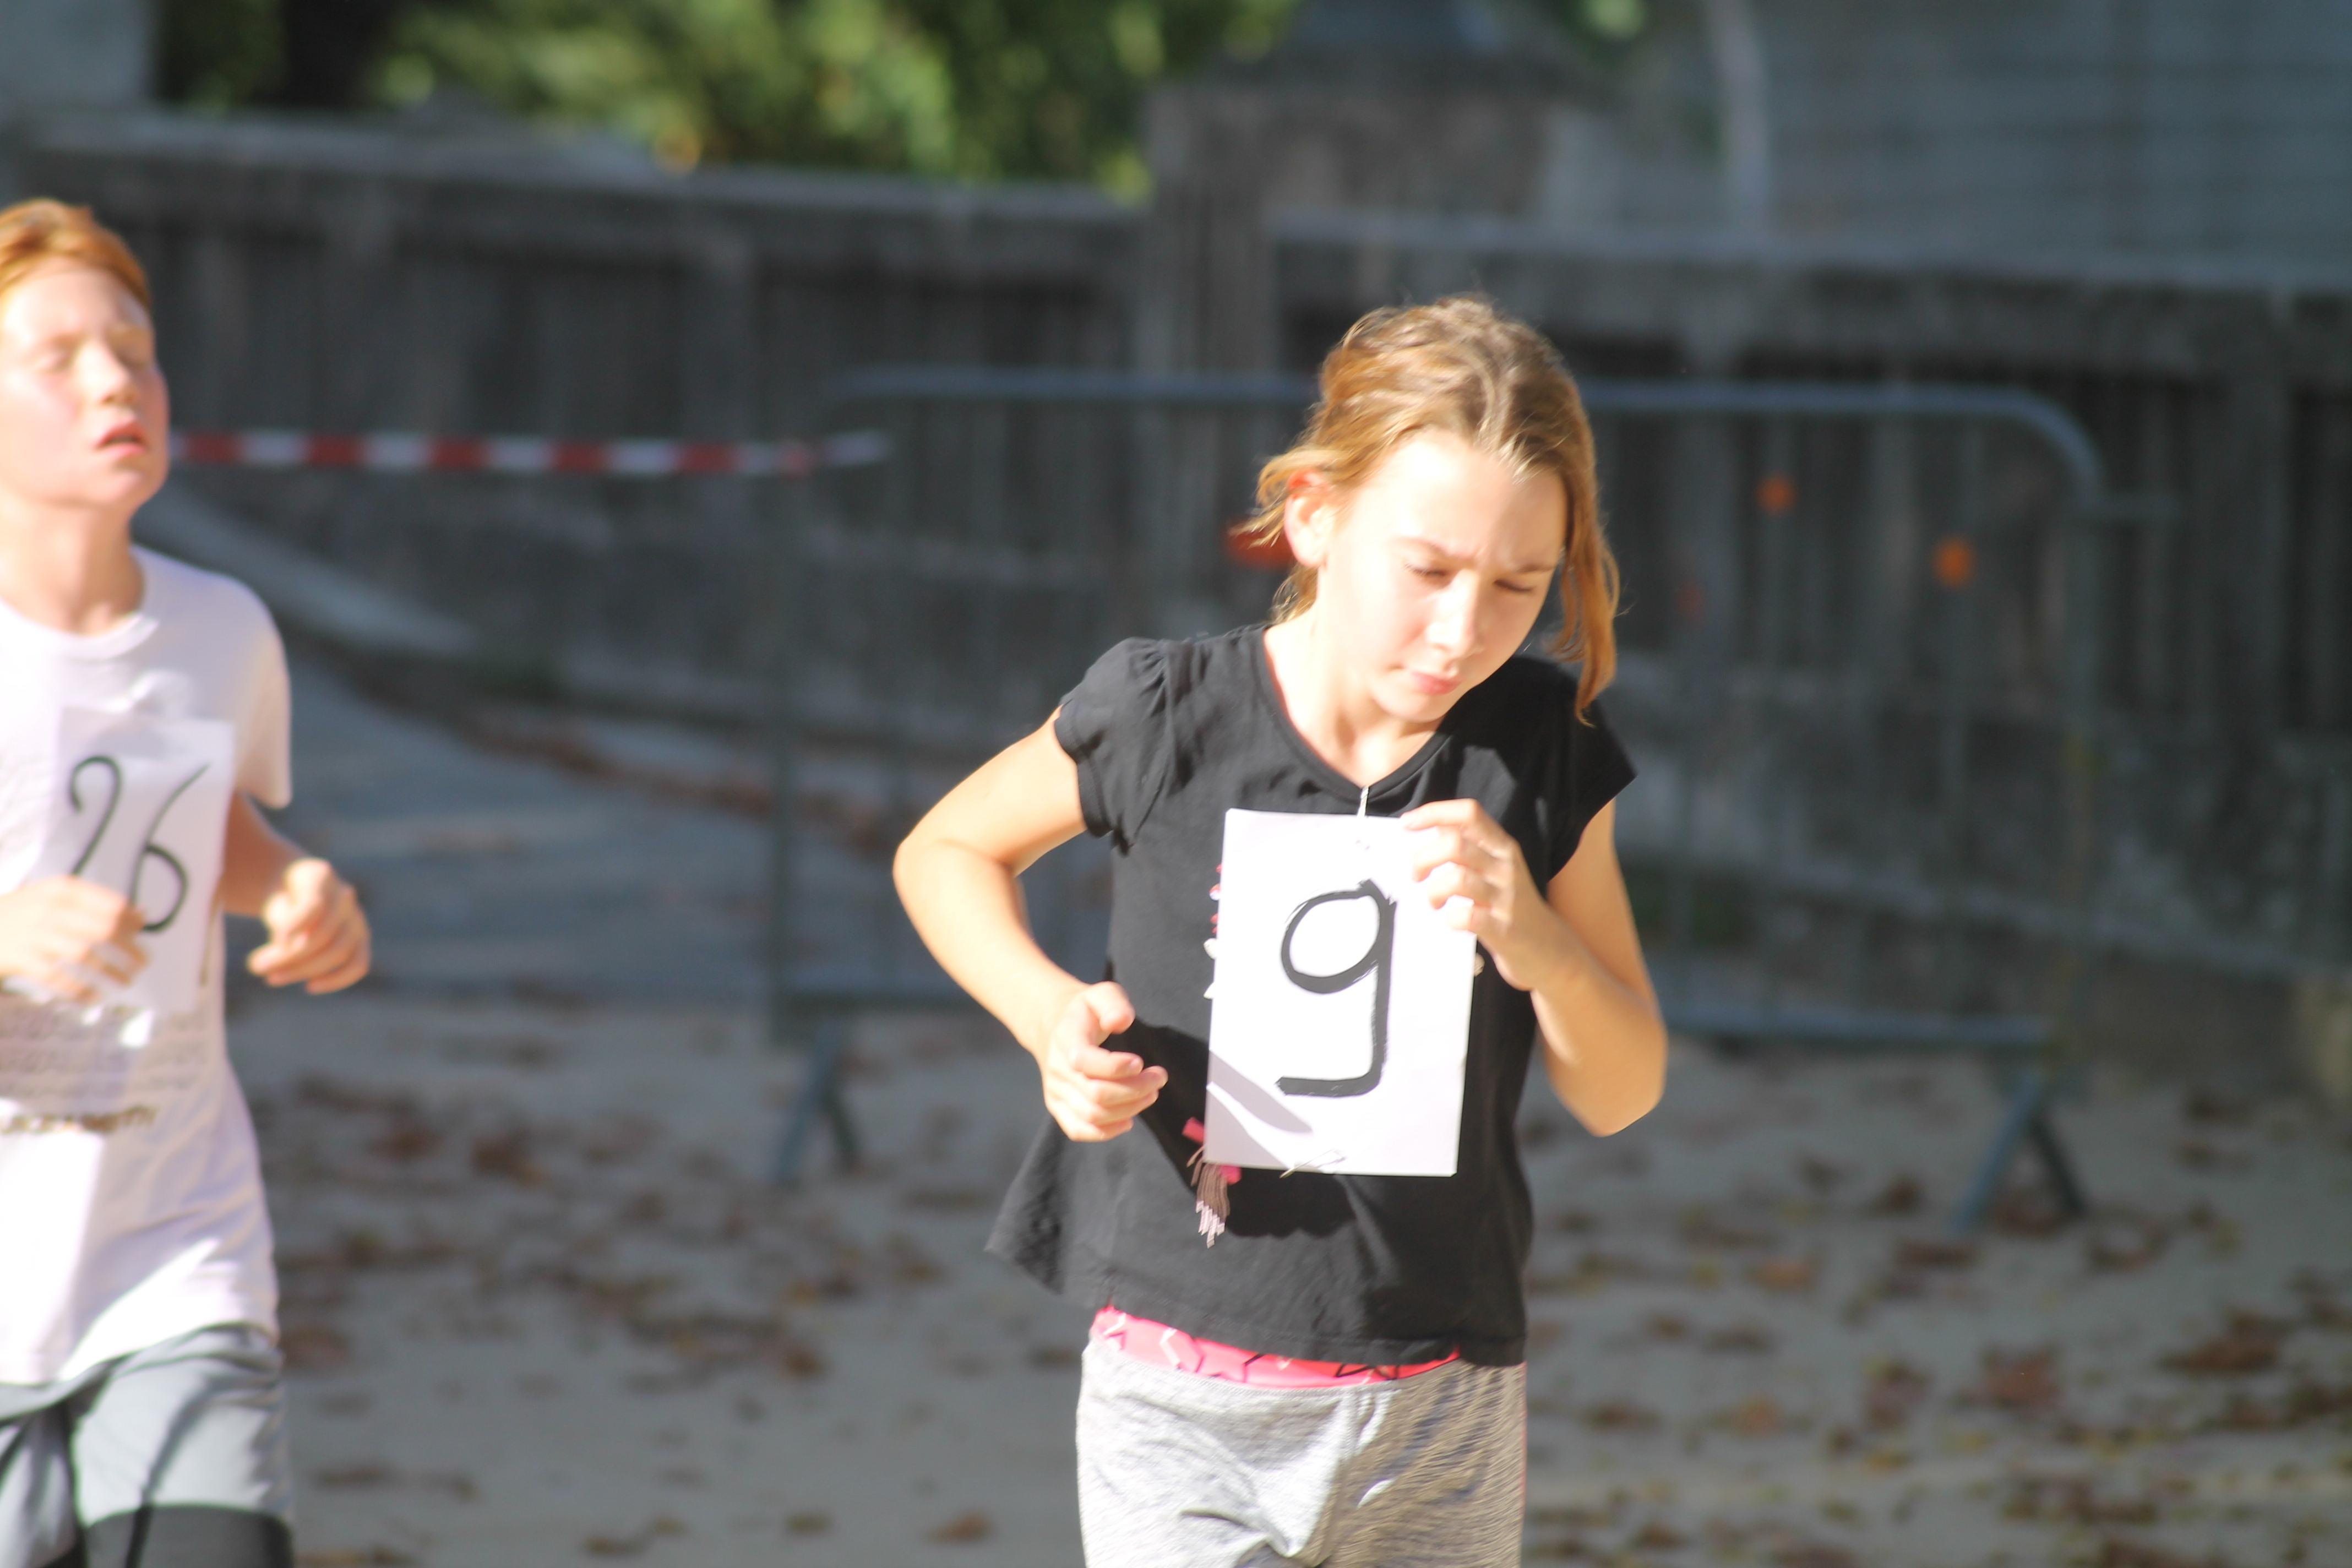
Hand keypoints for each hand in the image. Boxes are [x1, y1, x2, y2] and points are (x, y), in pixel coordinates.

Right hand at [0, 876, 145, 1002]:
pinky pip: (60, 978)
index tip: (142, 934)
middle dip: (130, 949)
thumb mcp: (52, 897)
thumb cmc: (20, 913)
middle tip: (143, 962)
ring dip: (113, 971)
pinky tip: (94, 998)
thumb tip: (143, 915)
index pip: (111, 904)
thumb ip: (95, 904)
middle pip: (104, 930)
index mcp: (61, 889)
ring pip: (87, 955)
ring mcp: (34, 934)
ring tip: (127, 981)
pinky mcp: (21, 960)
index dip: (131, 922)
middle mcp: (50, 909)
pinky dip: (81, 990)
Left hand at [247, 859, 369, 993]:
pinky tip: (311, 986)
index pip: (314, 906)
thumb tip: (287, 949)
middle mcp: (345, 897)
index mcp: (320, 877)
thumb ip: (285, 922)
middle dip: (289, 957)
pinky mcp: (361, 940)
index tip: (273, 942)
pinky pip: (358, 963)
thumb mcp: (276, 902)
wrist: (300, 893)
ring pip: (339, 951)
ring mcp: (357, 918)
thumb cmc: (284, 898)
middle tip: (256, 967)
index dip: (294, 927)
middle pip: (324, 934)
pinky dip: (337, 979)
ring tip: (271, 977)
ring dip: (303, 970)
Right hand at [1033, 981, 1163, 1141]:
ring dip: (1128, 1109)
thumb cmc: (1086, 1013)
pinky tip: (1129, 1120)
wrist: (1054, 1028)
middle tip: (1159, 1078)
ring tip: (1151, 1094)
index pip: (1085, 1060)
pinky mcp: (1058, 1107)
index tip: (1141, 1062)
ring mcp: (1056, 1092)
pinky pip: (1078, 1130)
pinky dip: (1106, 1132)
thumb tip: (1121, 1021)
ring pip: (1092, 1115)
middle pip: (1095, 1093)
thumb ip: (1113, 1003)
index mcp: (1065, 1039)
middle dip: (1134, 1090)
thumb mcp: (1100, 994)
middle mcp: (1057, 1069)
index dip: (1116, 1067)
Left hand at [1402, 799, 1553, 989]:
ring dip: (1434, 890)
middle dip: (1424, 858)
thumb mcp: (1496, 867)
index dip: (1434, 812)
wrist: (1550, 950)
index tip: (1407, 824)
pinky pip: (1469, 917)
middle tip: (1416, 875)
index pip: (1469, 813)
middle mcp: (1506, 867)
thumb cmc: (1511, 905)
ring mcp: (1506, 898)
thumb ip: (1470, 845)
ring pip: (1458, 879)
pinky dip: (1452, 918)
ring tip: (1434, 902)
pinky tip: (1452, 921)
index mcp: (1502, 847)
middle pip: (1455, 845)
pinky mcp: (1504, 930)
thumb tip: (1436, 825)